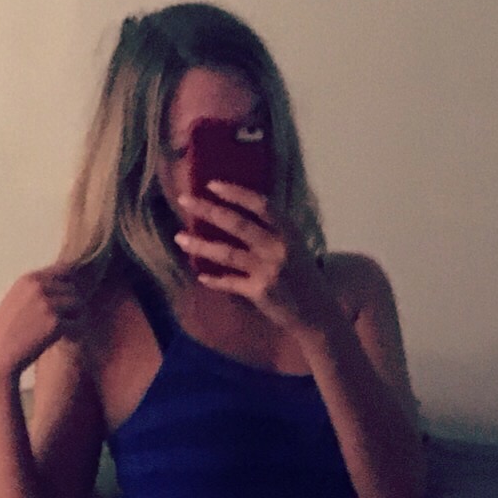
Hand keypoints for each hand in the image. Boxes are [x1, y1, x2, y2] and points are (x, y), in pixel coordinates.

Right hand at [0, 265, 91, 392]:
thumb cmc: (4, 332)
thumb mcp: (16, 300)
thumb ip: (37, 290)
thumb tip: (63, 285)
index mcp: (29, 279)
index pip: (63, 270)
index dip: (69, 283)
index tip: (67, 297)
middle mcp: (39, 287)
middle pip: (72, 288)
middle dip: (72, 303)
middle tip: (67, 318)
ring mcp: (48, 304)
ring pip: (78, 303)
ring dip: (76, 316)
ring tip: (68, 328)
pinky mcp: (55, 323)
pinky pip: (78, 323)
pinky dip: (76, 332)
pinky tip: (67, 338)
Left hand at [174, 181, 339, 338]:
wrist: (318, 312)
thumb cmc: (303, 276)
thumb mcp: (295, 246)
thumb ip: (272, 231)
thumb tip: (239, 213)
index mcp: (289, 230)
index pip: (261, 204)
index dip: (236, 193)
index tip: (212, 184)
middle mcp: (279, 247)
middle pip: (238, 224)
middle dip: (208, 210)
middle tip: (184, 200)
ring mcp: (268, 270)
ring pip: (227, 253)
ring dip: (200, 245)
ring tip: (179, 238)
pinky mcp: (259, 292)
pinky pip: (230, 283)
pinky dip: (215, 280)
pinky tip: (200, 276)